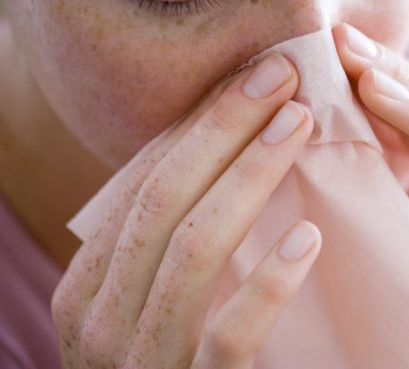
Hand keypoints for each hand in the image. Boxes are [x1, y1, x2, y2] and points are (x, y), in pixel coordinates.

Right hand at [52, 53, 320, 367]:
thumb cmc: (176, 358)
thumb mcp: (157, 296)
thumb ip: (178, 236)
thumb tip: (230, 146)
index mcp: (91, 286)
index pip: (145, 182)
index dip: (200, 122)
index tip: (253, 75)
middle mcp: (102, 321)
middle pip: (165, 200)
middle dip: (224, 129)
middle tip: (282, 74)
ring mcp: (144, 361)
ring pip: (194, 252)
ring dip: (251, 178)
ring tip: (300, 126)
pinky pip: (229, 336)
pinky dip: (268, 283)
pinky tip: (311, 239)